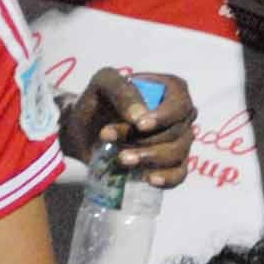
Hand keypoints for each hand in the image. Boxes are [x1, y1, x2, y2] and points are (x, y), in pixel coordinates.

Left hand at [60, 68, 197, 187]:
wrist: (82, 129)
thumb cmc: (97, 101)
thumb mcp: (103, 84)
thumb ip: (122, 92)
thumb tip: (140, 117)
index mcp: (172, 91)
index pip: (180, 105)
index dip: (164, 117)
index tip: (140, 126)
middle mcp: (181, 117)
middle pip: (177, 132)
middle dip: (144, 139)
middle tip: (109, 138)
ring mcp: (179, 142)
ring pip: (178, 153)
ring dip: (150, 158)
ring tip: (121, 159)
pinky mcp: (171, 164)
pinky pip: (179, 174)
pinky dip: (167, 178)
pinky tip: (150, 179)